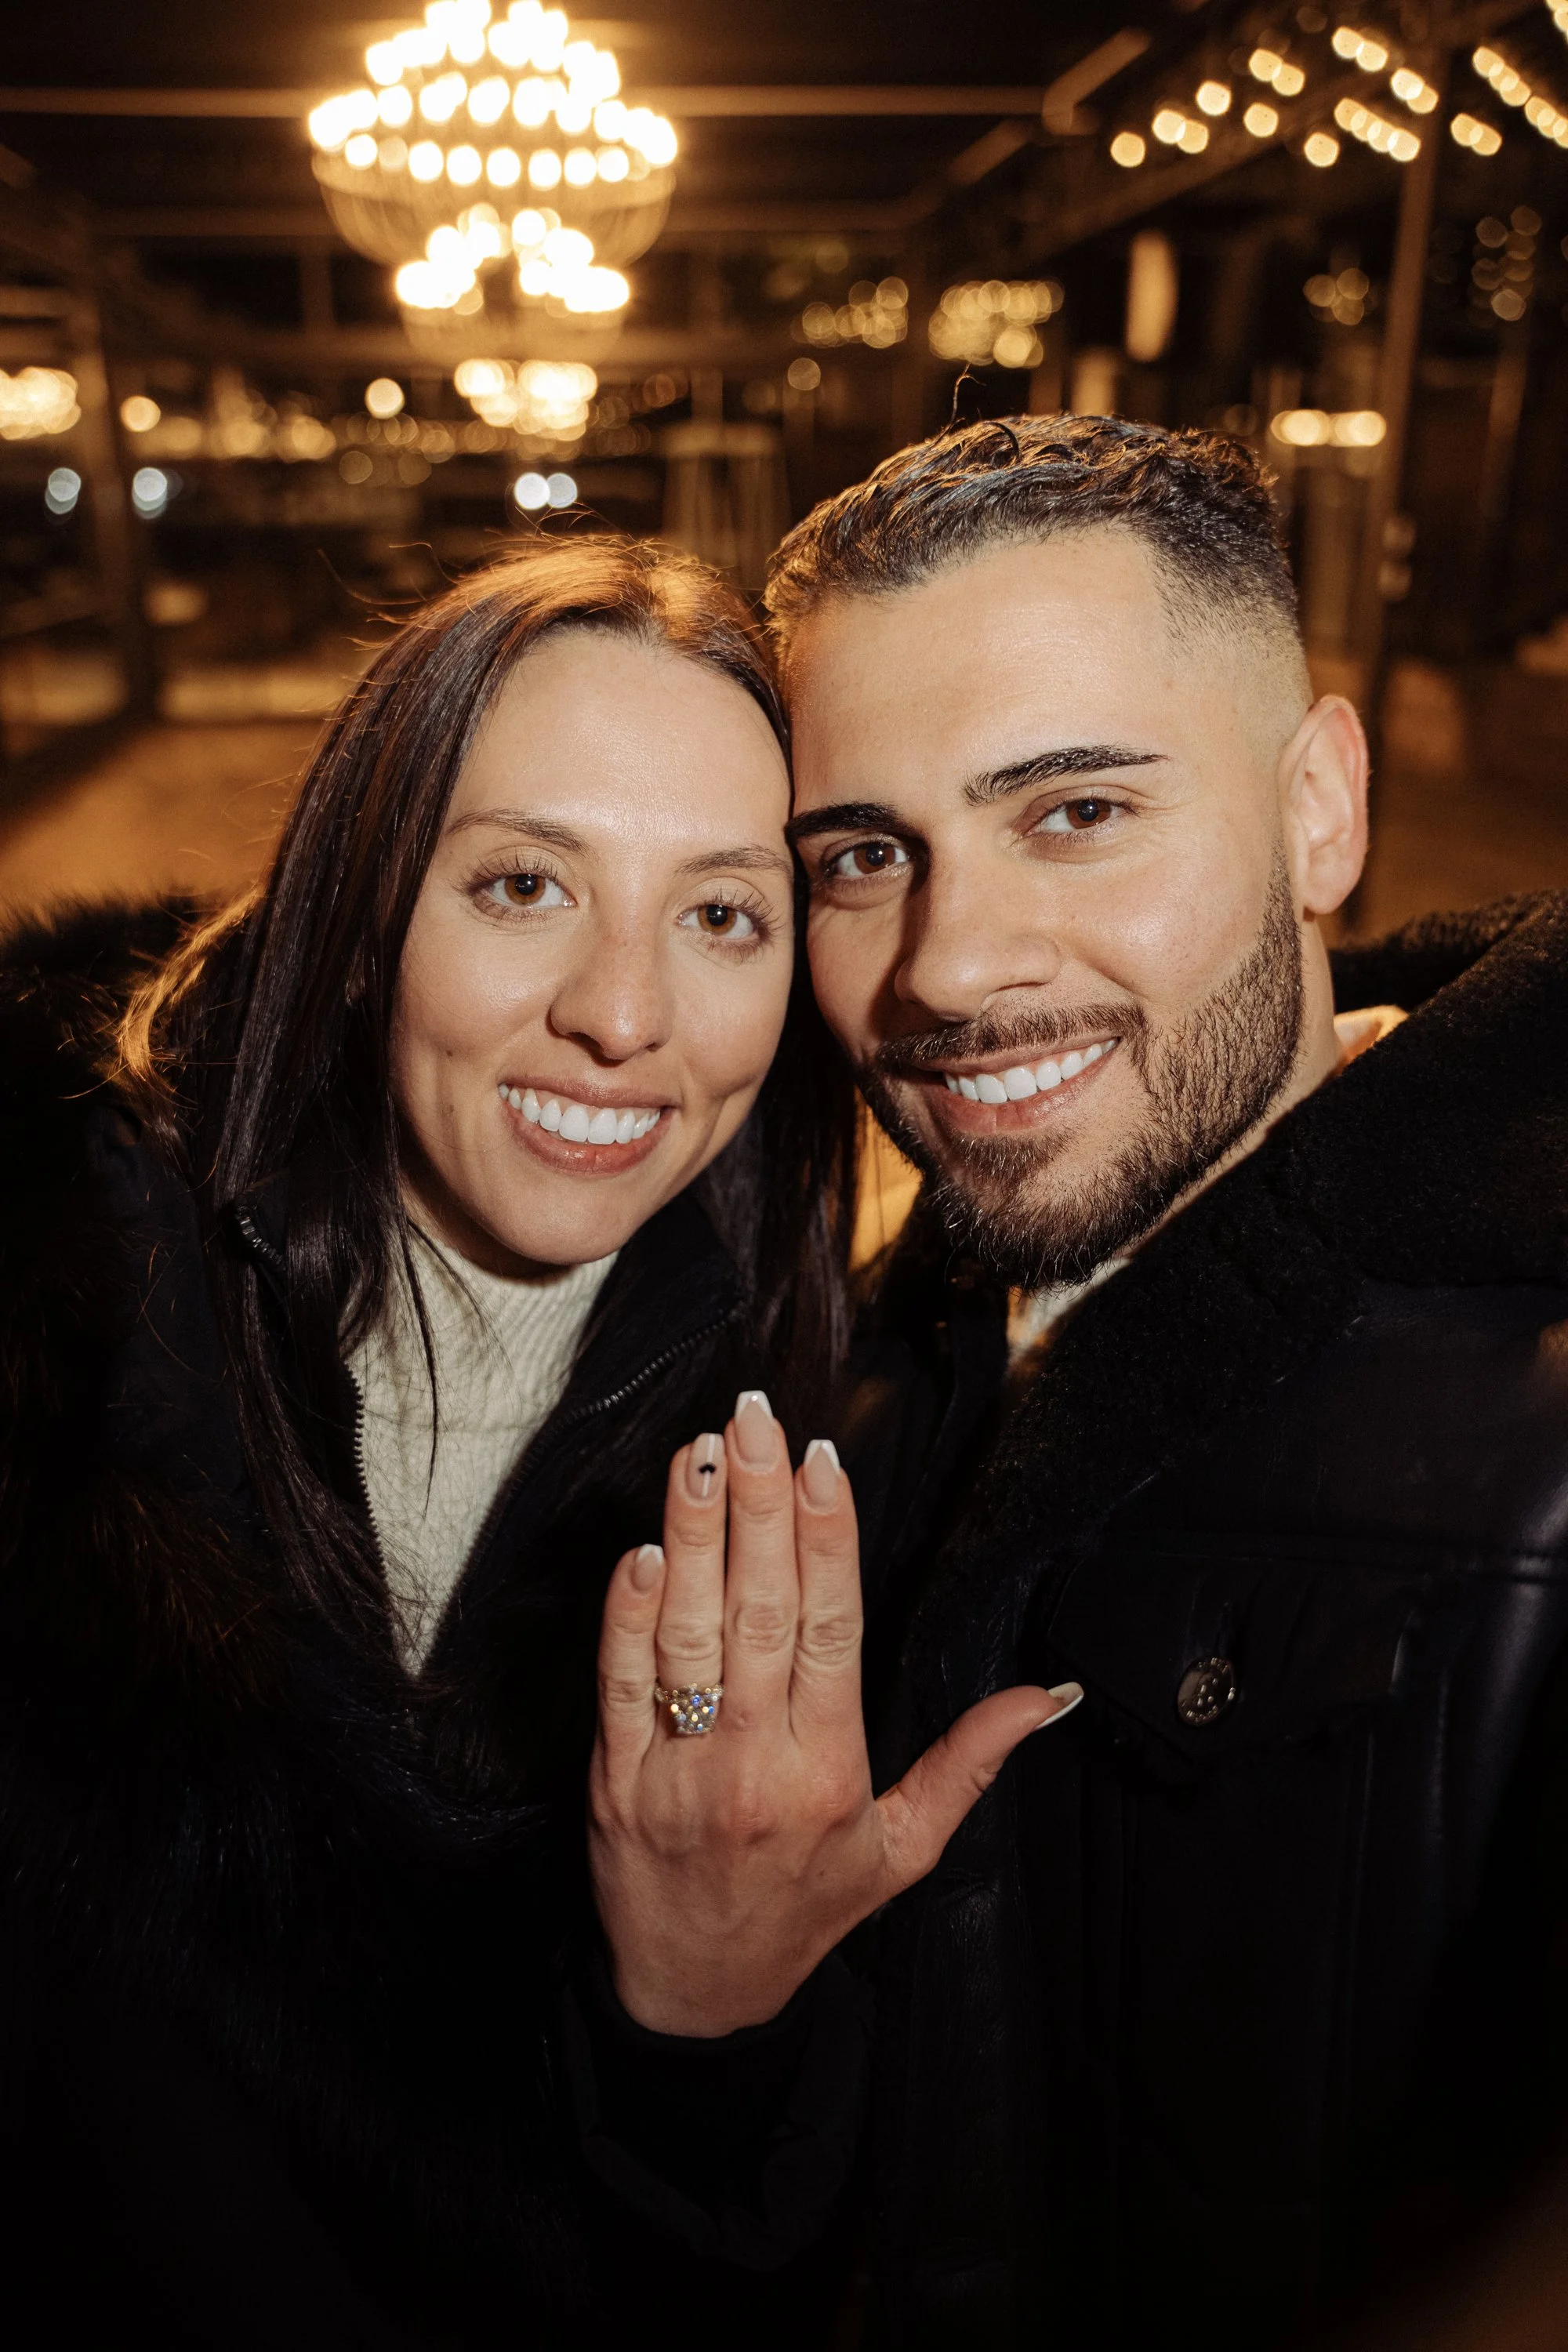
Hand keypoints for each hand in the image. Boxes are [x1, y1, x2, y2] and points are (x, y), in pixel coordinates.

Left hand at [589, 1389, 1081, 2037]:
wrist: (695, 1999)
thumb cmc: (802, 1913)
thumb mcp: (902, 1851)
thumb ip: (968, 1764)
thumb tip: (1046, 1698)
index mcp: (830, 1770)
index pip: (832, 1629)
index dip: (827, 1540)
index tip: (823, 1460)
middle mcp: (757, 1763)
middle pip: (760, 1611)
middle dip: (757, 1507)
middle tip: (753, 1420)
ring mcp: (680, 1770)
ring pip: (687, 1633)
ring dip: (692, 1535)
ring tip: (699, 1455)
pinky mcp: (614, 1780)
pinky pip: (619, 1684)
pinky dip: (627, 1614)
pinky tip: (642, 1549)